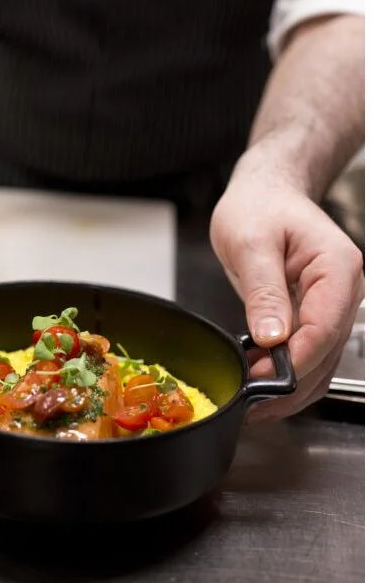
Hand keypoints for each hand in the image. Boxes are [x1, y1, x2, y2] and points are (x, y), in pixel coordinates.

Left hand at [210, 156, 363, 421]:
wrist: (263, 193)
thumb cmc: (258, 206)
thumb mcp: (251, 243)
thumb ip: (264, 291)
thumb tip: (273, 338)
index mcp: (337, 269)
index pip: (323, 329)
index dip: (294, 362)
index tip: (263, 383)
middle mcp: (343, 291)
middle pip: (326, 353)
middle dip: (290, 382)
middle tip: (251, 401)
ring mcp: (332, 305)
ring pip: (321, 362)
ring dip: (289, 385)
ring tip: (252, 399)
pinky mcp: (316, 314)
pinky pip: (309, 353)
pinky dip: (288, 372)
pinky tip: (260, 381)